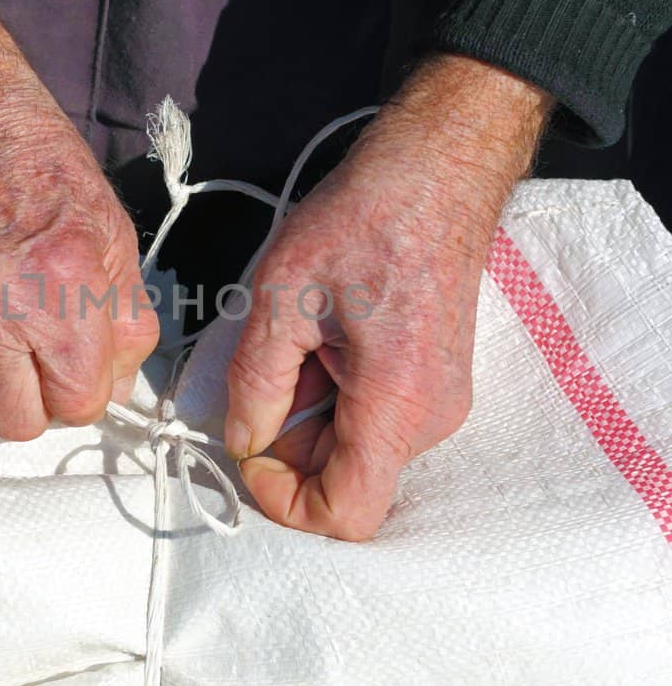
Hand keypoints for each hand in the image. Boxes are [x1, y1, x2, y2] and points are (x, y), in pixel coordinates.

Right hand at [0, 0, 158, 439]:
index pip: (79, 402)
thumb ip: (127, 322)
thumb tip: (117, 390)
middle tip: (41, 358)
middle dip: (38, 401)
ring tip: (1, 322)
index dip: (85, 389)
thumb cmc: (43, 170)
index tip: (80, 363)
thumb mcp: (114, 233)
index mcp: (62, 284)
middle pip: (19, 425)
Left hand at [224, 55, 552, 538]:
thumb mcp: (283, 295)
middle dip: (290, 441)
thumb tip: (243, 439)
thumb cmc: (367, 219)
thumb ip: (256, 381)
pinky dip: (337, 392)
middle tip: (269, 365)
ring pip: (357, 448)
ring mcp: (442, 402)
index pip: (346, 513)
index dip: (286, 502)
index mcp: (397, 404)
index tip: (252, 453)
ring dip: (311, 410)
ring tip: (303, 335)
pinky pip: (377, 418)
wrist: (438, 172)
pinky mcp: (438, 383)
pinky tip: (328, 334)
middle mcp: (431, 418)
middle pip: (345, 479)